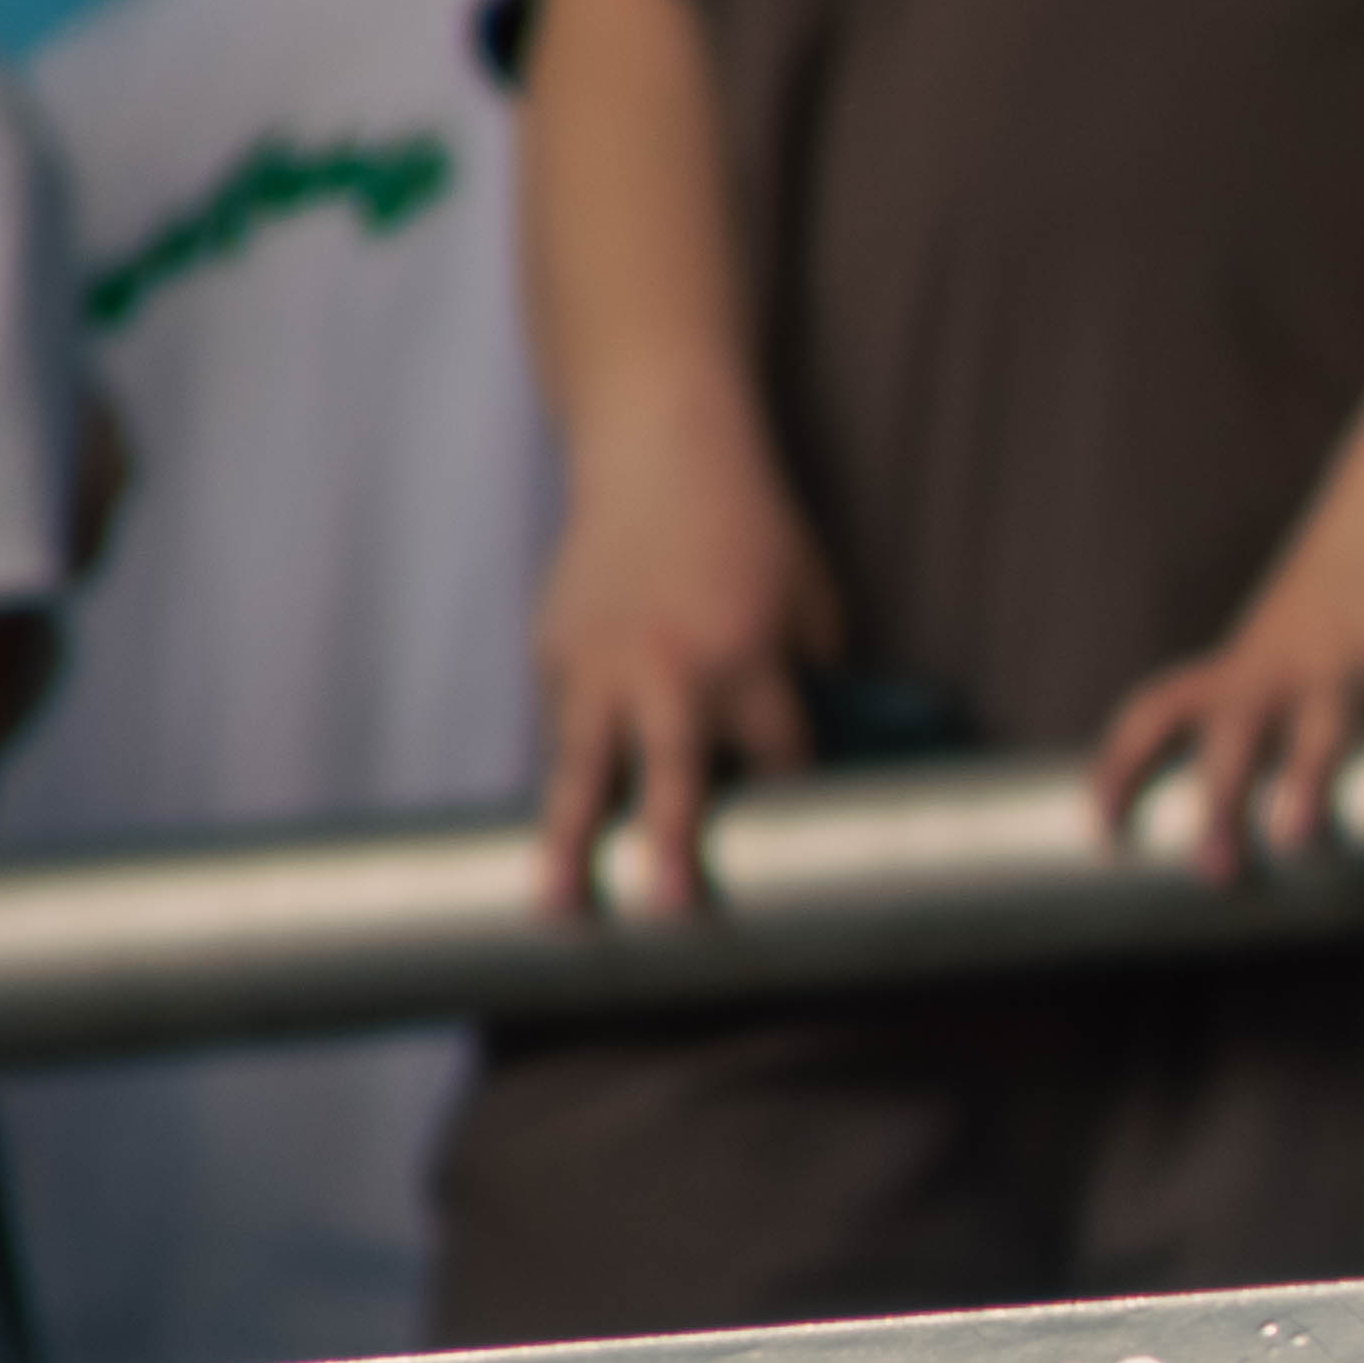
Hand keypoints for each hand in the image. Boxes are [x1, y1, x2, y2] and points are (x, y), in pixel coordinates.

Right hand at [528, 424, 843, 918]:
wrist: (659, 450)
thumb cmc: (751, 528)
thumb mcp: (811, 600)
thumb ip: (809, 679)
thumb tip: (808, 753)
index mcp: (749, 659)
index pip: (776, 761)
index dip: (786, 798)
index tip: (785, 835)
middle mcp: (670, 668)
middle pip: (670, 776)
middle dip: (666, 848)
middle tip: (662, 912)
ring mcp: (600, 660)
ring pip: (582, 766)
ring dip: (566, 840)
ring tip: (551, 909)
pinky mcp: (554, 648)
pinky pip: (561, 726)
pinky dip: (569, 768)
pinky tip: (562, 825)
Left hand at [1088, 449, 1363, 880]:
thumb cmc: (1352, 589)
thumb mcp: (1293, 645)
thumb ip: (1289, 720)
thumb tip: (1295, 832)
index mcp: (1243, 666)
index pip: (1158, 717)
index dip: (1121, 774)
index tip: (1101, 835)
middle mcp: (1284, 665)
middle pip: (1230, 732)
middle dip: (1217, 803)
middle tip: (1214, 871)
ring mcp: (1353, 661)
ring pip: (1319, 725)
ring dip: (1305, 781)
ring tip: (1298, 836)